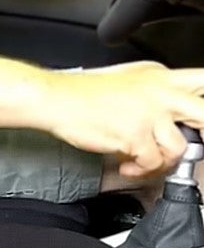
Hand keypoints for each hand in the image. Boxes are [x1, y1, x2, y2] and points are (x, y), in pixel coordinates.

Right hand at [45, 61, 203, 178]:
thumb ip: (155, 95)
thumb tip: (170, 118)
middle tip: (195, 146)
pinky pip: (151, 163)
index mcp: (161, 76)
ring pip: (178, 148)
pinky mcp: (134, 135)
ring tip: (143, 163)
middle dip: (203, 135)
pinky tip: (127, 165)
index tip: (201, 124)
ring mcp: (149, 114)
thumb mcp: (130, 81)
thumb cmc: (83, 94)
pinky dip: (140, 170)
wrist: (57, 99)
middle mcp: (160, 92)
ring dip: (161, 162)